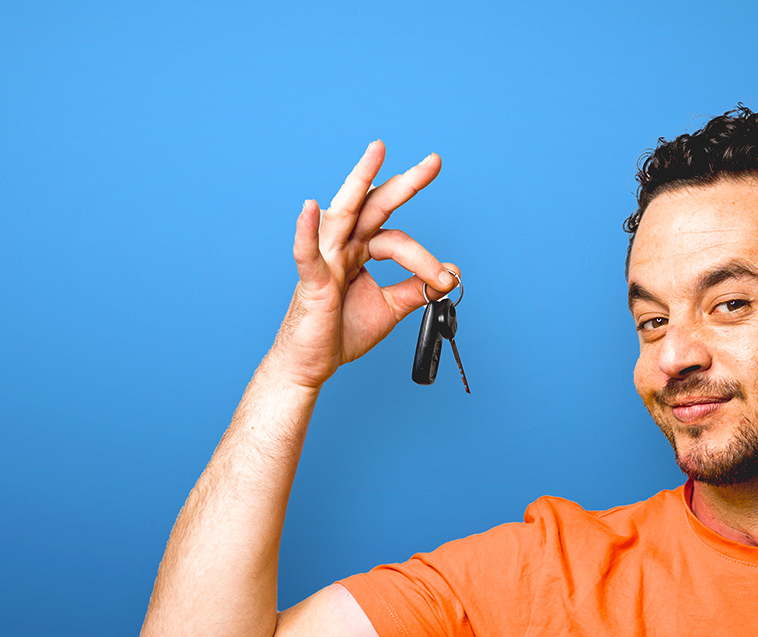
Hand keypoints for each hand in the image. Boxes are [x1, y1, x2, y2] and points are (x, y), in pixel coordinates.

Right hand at [269, 141, 459, 388]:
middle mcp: (343, 247)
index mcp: (359, 251)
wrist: (311, 363)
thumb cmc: (340, 332)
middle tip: (434, 161)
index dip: (425, 259)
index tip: (446, 278)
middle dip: (404, 183)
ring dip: (360, 179)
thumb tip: (450, 273)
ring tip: (377, 152)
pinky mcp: (312, 281)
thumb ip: (416, 289)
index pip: (397, 241)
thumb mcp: (389, 308)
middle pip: (374, 206)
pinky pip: (308, 253)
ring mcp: (325, 260)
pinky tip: (310, 208)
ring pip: (344, 213)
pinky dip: (307, 231)